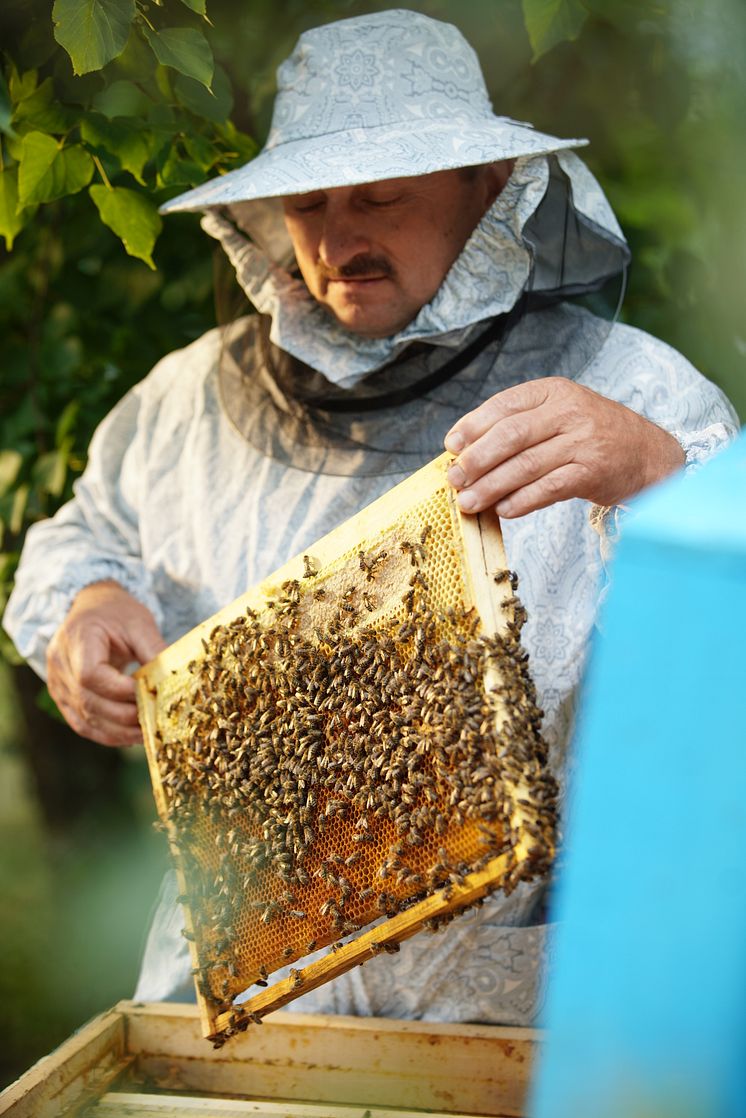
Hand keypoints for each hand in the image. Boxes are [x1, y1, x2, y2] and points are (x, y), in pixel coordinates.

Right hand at [46, 580, 165, 746]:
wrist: (92, 608)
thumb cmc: (117, 612)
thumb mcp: (139, 623)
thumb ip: (153, 651)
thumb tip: (173, 681)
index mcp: (77, 639)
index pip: (90, 675)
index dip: (119, 690)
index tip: (148, 693)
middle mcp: (60, 664)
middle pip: (88, 701)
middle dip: (125, 716)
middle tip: (156, 720)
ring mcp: (57, 684)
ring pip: (85, 719)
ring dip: (119, 732)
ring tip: (149, 733)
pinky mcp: (63, 698)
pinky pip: (83, 724)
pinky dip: (108, 734)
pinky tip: (131, 736)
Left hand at [444, 377, 684, 516]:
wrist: (648, 454)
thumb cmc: (591, 435)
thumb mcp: (558, 414)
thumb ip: (519, 424)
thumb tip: (465, 448)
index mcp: (554, 391)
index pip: (505, 405)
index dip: (473, 426)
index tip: (451, 447)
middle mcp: (569, 411)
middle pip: (511, 435)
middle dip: (477, 460)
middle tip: (455, 479)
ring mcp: (583, 441)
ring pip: (526, 465)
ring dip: (491, 487)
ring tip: (469, 503)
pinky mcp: (593, 471)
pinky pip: (548, 488)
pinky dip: (522, 501)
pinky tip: (503, 510)